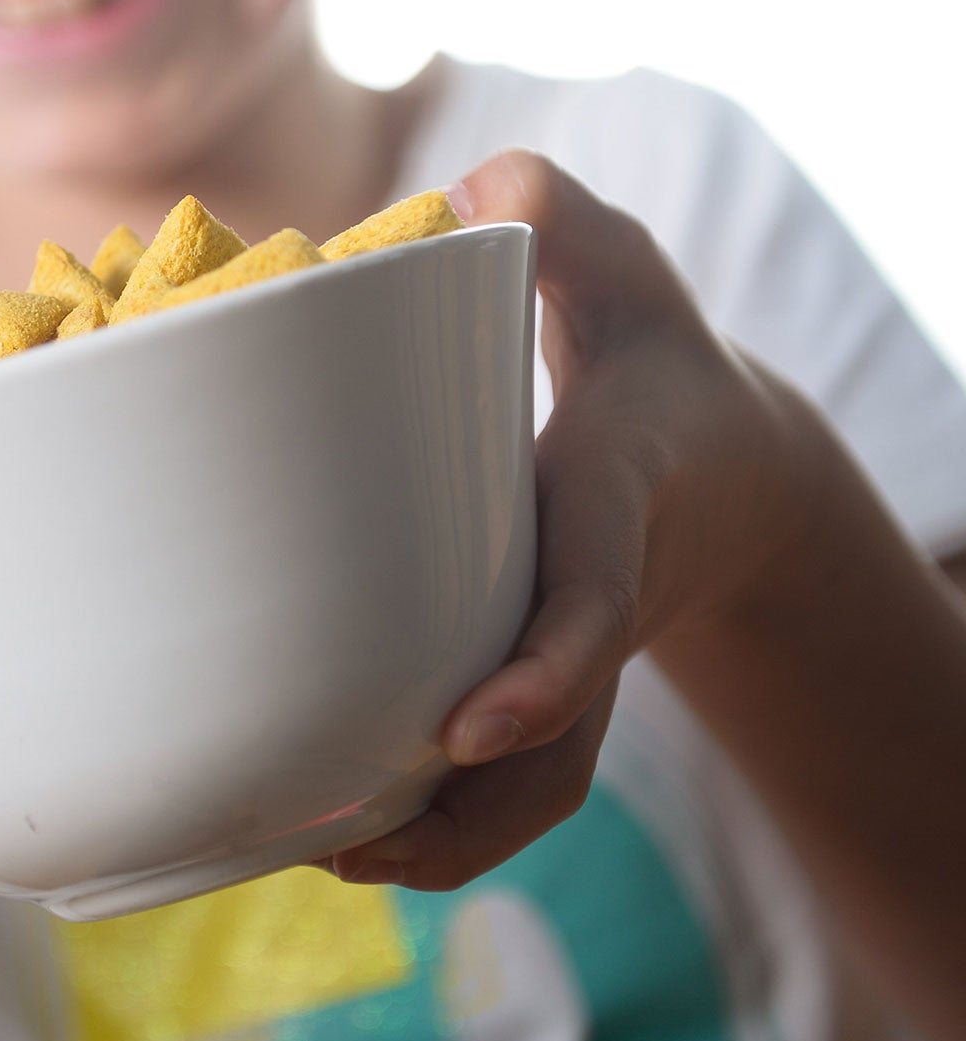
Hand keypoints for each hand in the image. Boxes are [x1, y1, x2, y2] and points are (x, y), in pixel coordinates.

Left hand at [327, 150, 822, 887]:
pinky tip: (337, 833)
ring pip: (531, 785)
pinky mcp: (544, 677)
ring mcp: (576, 653)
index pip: (591, 597)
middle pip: (558, 740)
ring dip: (438, 836)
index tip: (466, 728)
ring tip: (317, 852)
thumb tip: (478, 188)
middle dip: (465, 806)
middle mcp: (598, 599)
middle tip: (343, 838)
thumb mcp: (623, 269)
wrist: (724, 465)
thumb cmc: (649, 356)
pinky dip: (440, 820)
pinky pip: (509, 779)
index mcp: (612, 501)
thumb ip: (564, 217)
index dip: (543, 669)